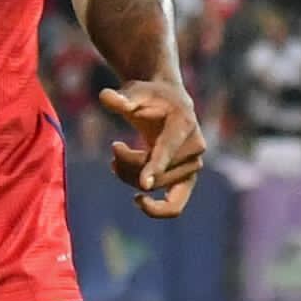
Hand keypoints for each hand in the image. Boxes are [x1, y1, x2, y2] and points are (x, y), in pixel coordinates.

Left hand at [99, 76, 205, 216]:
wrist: (169, 103)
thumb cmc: (150, 97)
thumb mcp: (135, 91)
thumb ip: (121, 97)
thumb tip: (105, 97)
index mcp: (183, 123)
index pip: (167, 150)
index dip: (155, 167)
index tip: (143, 188)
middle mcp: (195, 147)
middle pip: (155, 171)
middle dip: (127, 163)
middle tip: (114, 147)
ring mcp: (193, 166)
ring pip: (154, 186)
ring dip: (129, 175)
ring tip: (117, 157)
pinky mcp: (187, 180)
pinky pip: (175, 206)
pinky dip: (155, 209)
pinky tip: (137, 200)